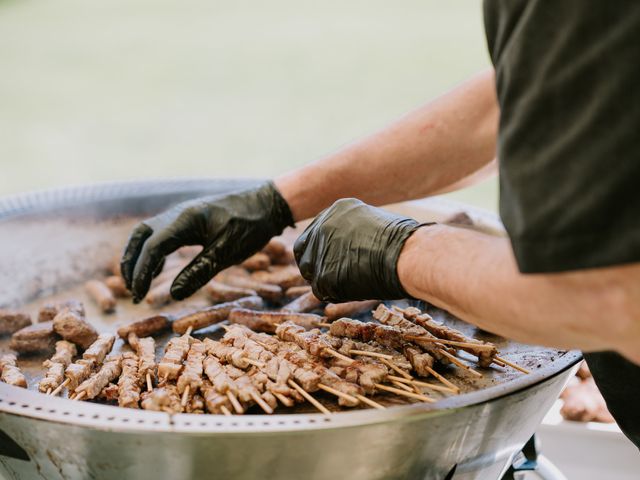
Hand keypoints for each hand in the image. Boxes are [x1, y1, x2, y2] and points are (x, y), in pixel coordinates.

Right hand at [121, 181, 293, 301]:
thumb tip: (174, 294)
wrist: (267, 203)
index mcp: (185, 220)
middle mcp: (177, 214)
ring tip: (139, 283)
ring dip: (138, 257)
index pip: (152, 247)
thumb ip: (200, 271)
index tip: (139, 295)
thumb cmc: (250, 226)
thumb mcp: (227, 252)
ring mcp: (181, 214)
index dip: (141, 273)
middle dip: (131, 263)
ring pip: (147, 233)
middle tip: (133, 290)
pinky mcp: (188, 218)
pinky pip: (160, 233)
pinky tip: (156, 268)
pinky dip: (152, 251)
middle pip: (140, 236)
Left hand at [294, 198, 427, 301]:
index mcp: (336, 210)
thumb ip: (354, 231)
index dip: (322, 249)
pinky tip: (356, 288)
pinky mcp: (323, 275)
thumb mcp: (374, 223)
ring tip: (355, 281)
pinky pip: (323, 291)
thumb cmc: (404, 242)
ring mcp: (321, 251)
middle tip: (334, 276)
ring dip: (329, 281)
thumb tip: (350, 245)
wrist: (408, 255)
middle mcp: (322, 227)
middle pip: (305, 252)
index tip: (332, 259)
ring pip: (313, 274)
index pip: (315, 233)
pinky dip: (337, 294)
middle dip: (316, 266)